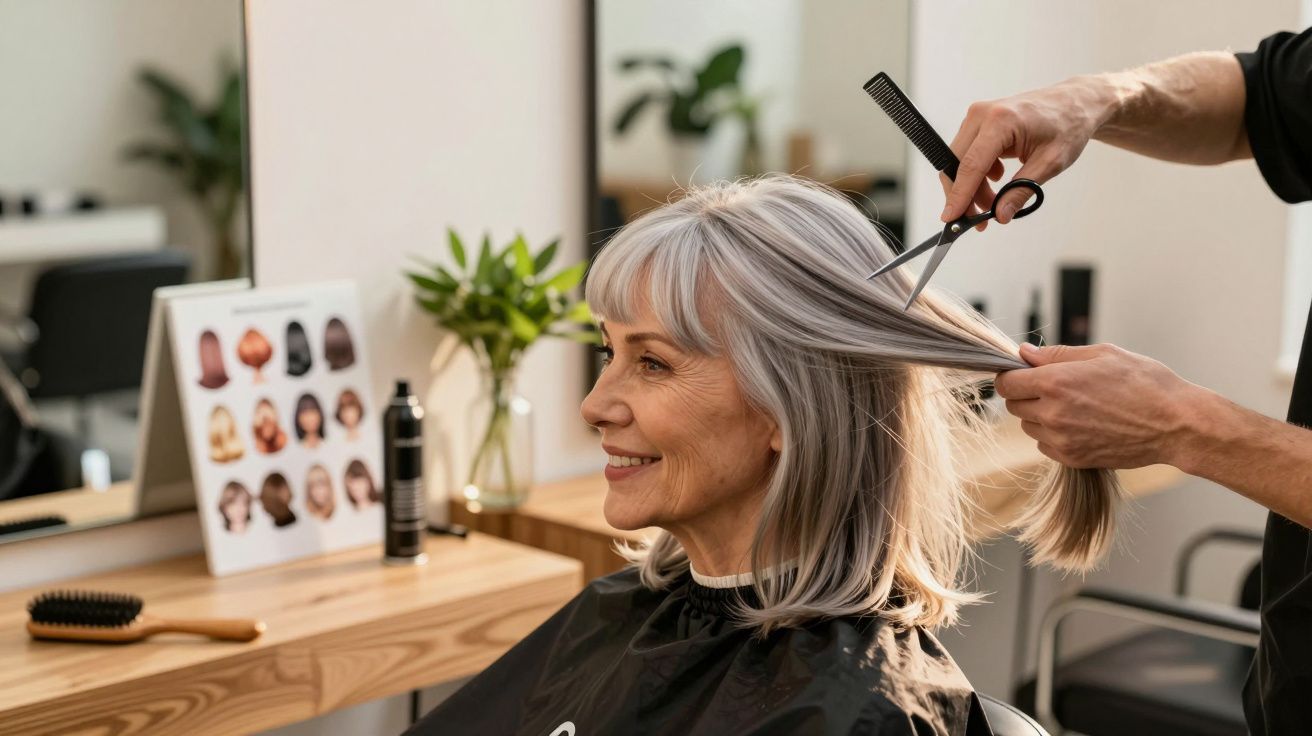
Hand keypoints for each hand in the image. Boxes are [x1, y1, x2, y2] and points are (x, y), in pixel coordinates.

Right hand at [942, 77, 1112, 226]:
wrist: (1076, 103)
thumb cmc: (1068, 125)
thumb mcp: (1051, 163)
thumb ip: (1022, 190)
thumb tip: (1000, 214)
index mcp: (1001, 120)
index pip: (970, 165)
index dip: (959, 195)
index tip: (951, 219)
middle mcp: (983, 114)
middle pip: (958, 164)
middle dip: (964, 195)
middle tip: (979, 220)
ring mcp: (978, 116)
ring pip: (959, 162)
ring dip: (971, 187)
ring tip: (992, 204)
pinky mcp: (979, 122)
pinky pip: (967, 154)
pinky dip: (977, 174)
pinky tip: (997, 181)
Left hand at [993, 343, 1200, 468]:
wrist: (1176, 425)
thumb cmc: (1145, 383)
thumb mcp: (1103, 354)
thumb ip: (1057, 354)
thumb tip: (1024, 353)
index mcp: (1056, 382)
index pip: (1006, 383)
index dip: (1012, 375)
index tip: (1024, 373)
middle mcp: (1053, 413)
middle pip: (1013, 405)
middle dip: (1026, 394)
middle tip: (1054, 387)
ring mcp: (1061, 439)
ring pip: (1028, 425)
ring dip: (1040, 415)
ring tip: (1074, 406)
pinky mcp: (1072, 458)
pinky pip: (1044, 444)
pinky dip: (1054, 435)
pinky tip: (1081, 424)